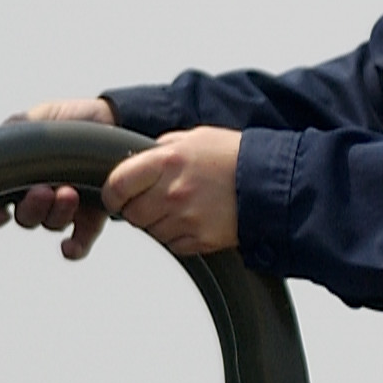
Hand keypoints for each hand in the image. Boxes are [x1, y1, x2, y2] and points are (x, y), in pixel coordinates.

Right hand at [0, 98, 119, 258]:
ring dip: (57, 214)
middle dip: (32, 207)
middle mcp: (39, 197)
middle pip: (25, 217)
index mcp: (19, 176)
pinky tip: (69, 246)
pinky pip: (80, 241)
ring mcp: (66, 208)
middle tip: (44, 191)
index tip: (0, 209)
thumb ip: (11, 133)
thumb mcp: (35, 120)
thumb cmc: (68, 122)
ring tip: (69, 193)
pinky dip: (74, 247)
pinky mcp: (92, 216)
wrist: (112, 119)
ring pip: (52, 224)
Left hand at [101, 126, 241, 257]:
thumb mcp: (194, 138)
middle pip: (131, 214)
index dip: (112, 193)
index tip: (115, 195)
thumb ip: (162, 148)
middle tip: (152, 200)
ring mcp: (187, 218)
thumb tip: (138, 158)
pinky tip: (194, 219)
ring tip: (181, 206)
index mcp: (168, 160)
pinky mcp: (200, 240)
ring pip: (151, 231)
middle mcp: (174, 191)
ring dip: (158, 222)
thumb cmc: (235, 156)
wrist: (271, 183)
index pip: (118, 184)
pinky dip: (177, 236)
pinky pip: (172, 245)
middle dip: (136, 208)